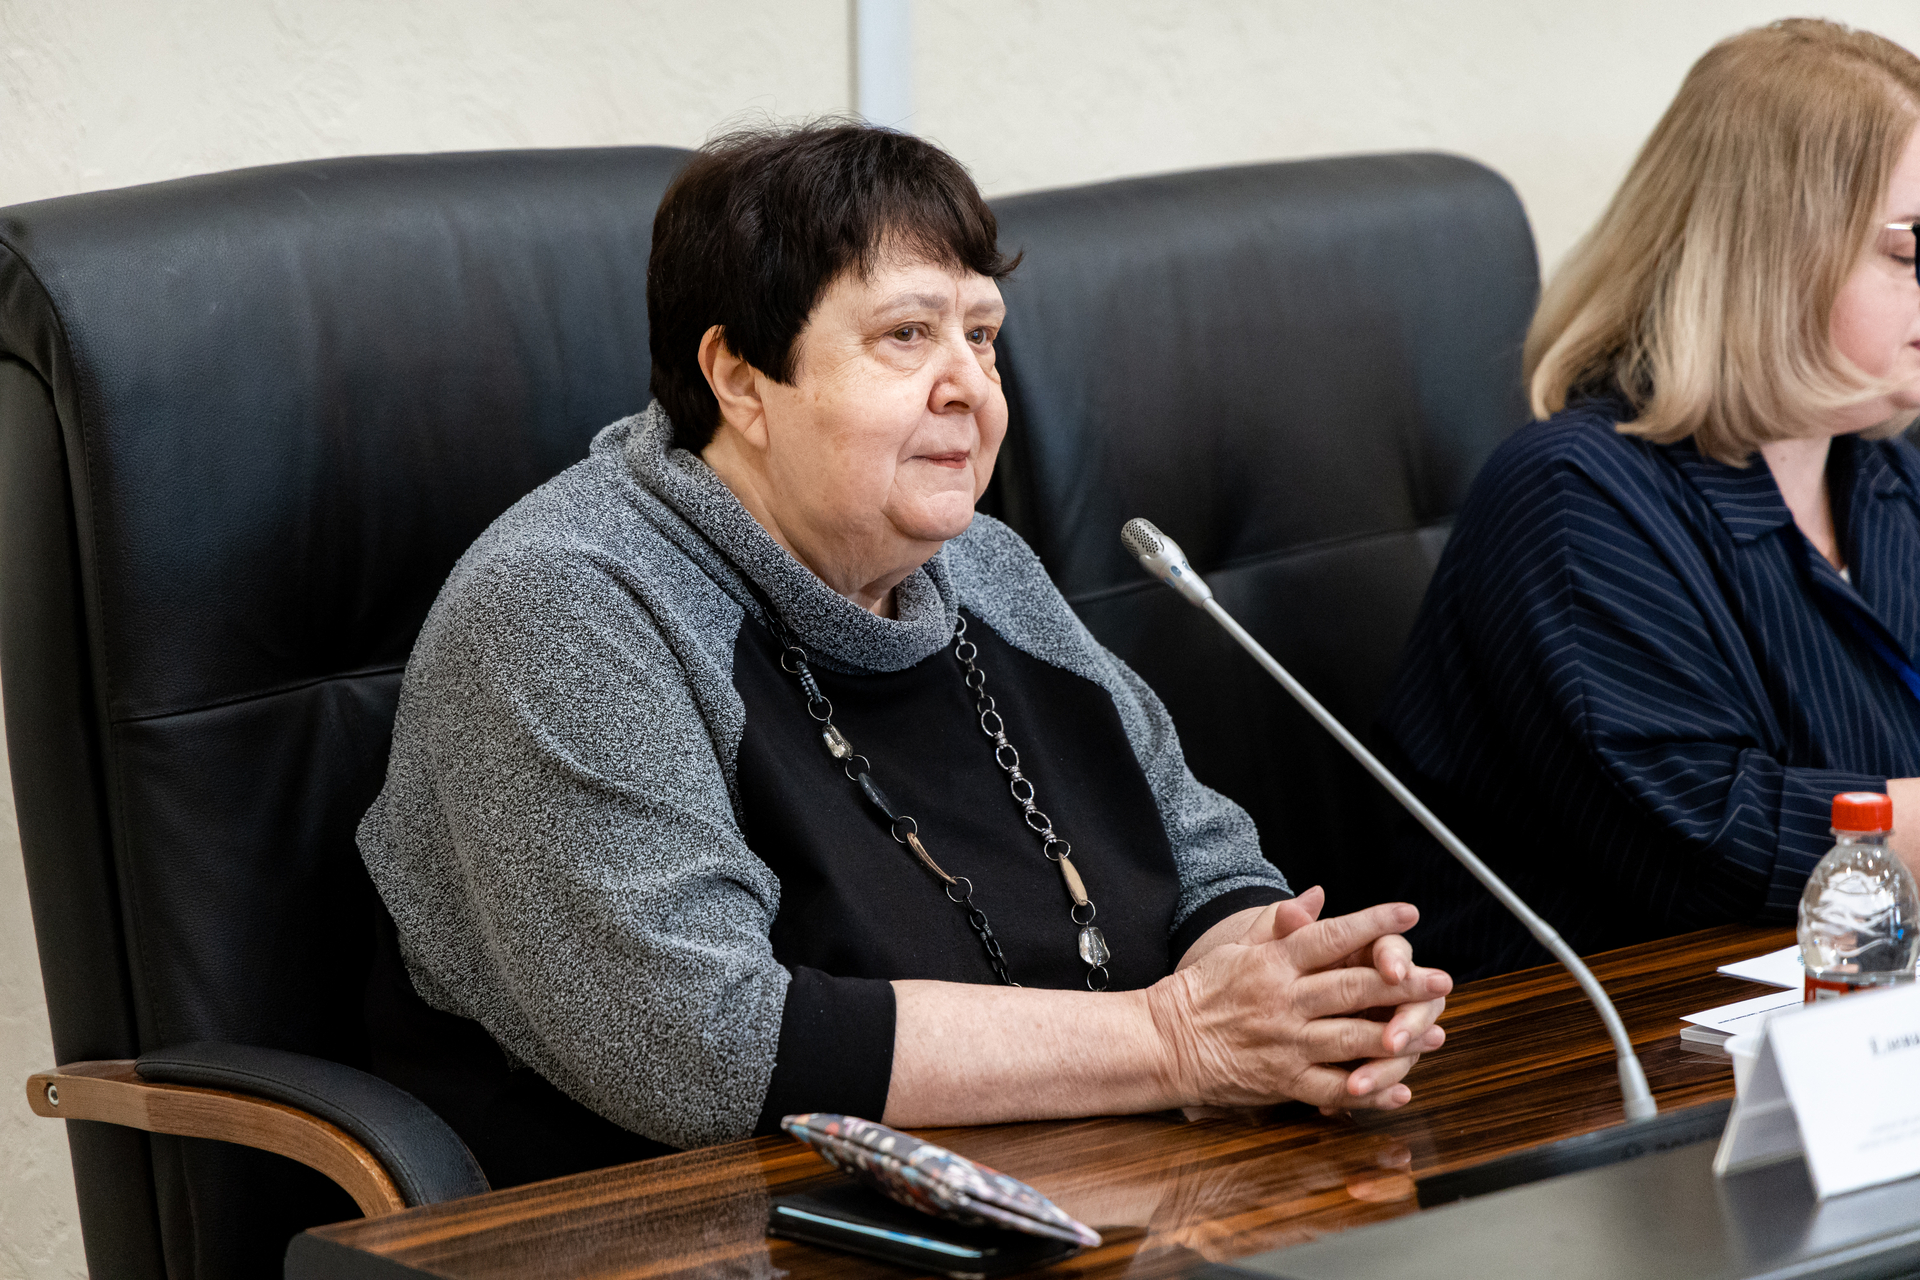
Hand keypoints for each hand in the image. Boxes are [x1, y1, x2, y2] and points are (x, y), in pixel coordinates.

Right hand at [1148, 896, 1450, 1112]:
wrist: (1165, 1042)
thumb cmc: (1202, 991)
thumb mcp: (1236, 947)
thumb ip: (1281, 924)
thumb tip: (1318, 896)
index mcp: (1273, 962)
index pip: (1331, 936)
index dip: (1373, 923)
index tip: (1409, 913)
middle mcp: (1283, 1000)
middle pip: (1352, 988)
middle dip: (1403, 984)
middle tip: (1442, 980)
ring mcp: (1285, 1043)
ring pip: (1351, 1039)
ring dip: (1398, 1038)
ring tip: (1436, 1033)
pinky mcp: (1282, 1081)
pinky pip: (1333, 1088)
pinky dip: (1369, 1091)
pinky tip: (1399, 1089)